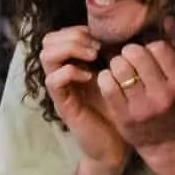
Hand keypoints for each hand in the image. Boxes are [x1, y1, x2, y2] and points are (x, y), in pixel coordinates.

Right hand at [41, 27, 128, 170]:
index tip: (102, 37)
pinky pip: (53, 80)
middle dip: (73, 36)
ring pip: (46, 55)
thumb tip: (127, 29)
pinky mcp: (63, 104)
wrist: (116, 145)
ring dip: (70, 49)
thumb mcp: (119, 76)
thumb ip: (115, 54)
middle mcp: (62, 74)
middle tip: (97, 47)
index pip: (60, 34)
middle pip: (48, 40)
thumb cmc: (120, 109)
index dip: (78, 29)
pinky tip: (91, 77)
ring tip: (93, 57)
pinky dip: (71, 72)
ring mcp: (61, 89)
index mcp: (74, 64)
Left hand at [98, 39, 174, 154]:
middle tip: (126, 61)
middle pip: (136, 54)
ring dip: (114, 65)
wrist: (163, 144)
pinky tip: (109, 82)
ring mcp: (142, 107)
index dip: (148, 48)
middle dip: (127, 53)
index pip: (159, 48)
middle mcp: (163, 95)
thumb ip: (171, 53)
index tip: (145, 57)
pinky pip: (107, 84)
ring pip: (119, 67)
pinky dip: (104, 78)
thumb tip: (168, 19)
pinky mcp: (123, 116)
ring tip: (118, 73)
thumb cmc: (168, 106)